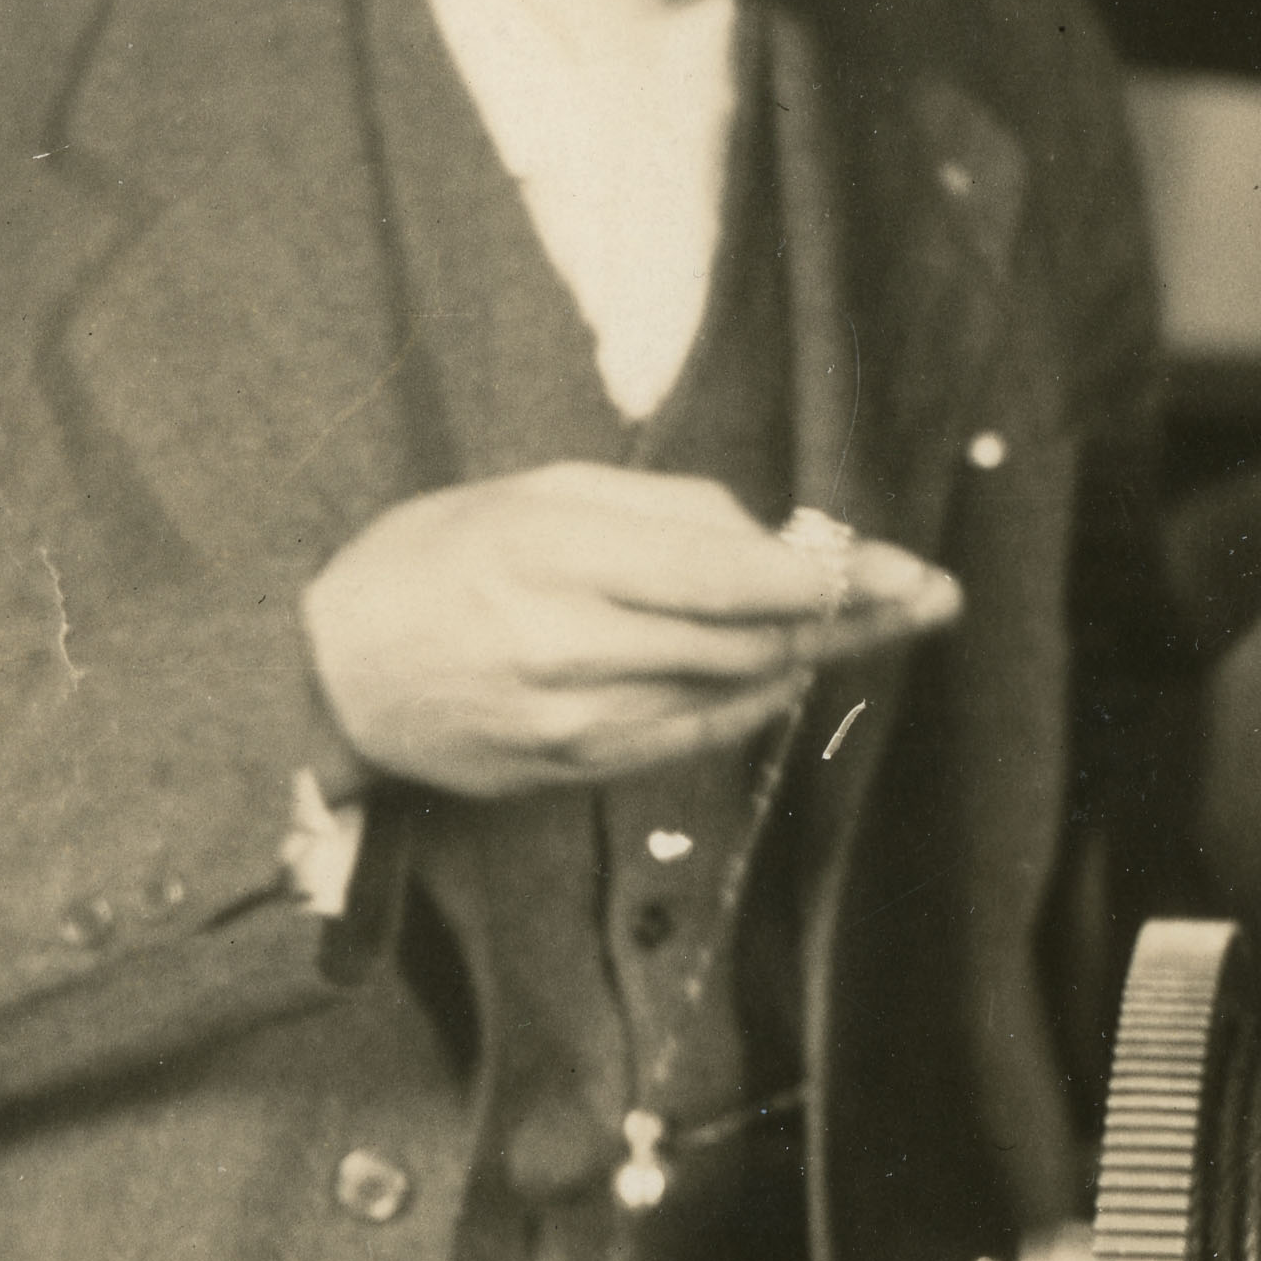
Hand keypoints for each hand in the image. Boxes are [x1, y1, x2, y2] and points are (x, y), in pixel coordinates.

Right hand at [303, 465, 957, 801]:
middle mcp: (565, 641)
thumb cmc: (438, 559)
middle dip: (851, 617)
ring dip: (810, 655)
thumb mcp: (538, 493)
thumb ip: (665, 509)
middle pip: (751, 639)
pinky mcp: (572, 767)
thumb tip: (775, 539)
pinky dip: (753, 699)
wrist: (329, 673)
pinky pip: (697, 734)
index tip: (913, 572)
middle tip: (931, 597)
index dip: (834, 579)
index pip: (728, 575)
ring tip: (871, 624)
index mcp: (553, 553)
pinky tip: (783, 673)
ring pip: (735, 688)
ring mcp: (570, 717)